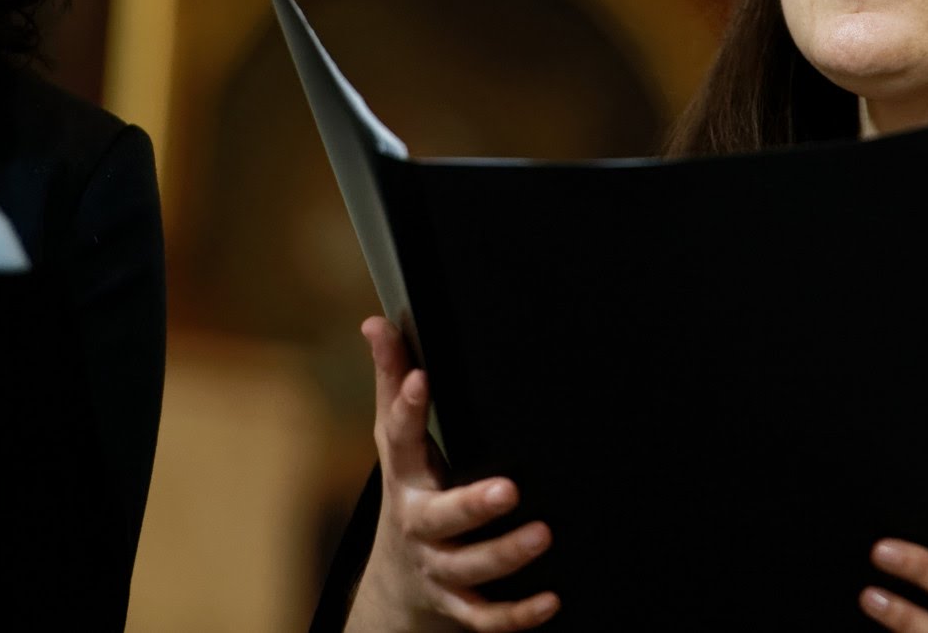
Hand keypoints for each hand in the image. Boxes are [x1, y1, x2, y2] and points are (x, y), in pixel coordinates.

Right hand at [345, 318, 558, 632]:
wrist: (397, 582)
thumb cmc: (411, 489)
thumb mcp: (397, 441)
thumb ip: (394, 381)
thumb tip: (377, 322)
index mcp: (405, 477)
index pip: (399, 438)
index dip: (407, 407)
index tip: (425, 377)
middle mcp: (420, 525)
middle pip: (439, 518)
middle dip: (472, 505)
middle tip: (510, 489)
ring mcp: (439, 567)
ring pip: (468, 569)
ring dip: (505, 555)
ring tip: (543, 535)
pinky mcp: (459, 603)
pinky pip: (485, 615)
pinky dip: (517, 615)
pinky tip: (551, 601)